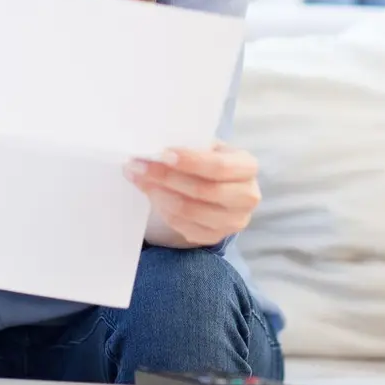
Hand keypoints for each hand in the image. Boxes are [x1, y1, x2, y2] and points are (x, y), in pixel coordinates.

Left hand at [124, 142, 261, 247]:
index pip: (219, 166)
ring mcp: (234, 221)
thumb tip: (153, 151)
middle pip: (204, 191)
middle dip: (166, 178)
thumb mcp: (206, 147)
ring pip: (192, 212)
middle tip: (137, 166)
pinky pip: (186, 228)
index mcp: (247, 166)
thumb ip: (188, 147)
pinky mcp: (217, 238)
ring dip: (160, 195)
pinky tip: (153, 197)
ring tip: (139, 180)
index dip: (190, 161)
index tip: (162, 154)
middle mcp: (247, 196)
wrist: (216, 187)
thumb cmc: (208, 161)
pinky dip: (165, 212)